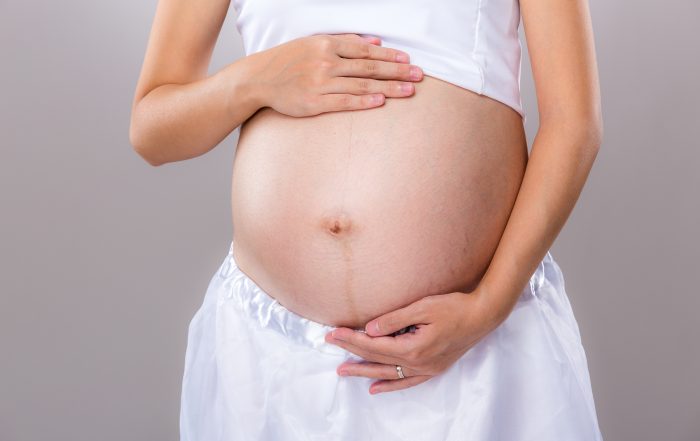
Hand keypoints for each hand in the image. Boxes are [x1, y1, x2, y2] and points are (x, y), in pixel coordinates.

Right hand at [249, 33, 423, 116]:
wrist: (259, 79)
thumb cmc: (288, 61)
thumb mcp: (313, 43)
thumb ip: (344, 42)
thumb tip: (374, 41)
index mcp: (327, 45)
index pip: (365, 50)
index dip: (389, 55)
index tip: (408, 60)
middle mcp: (326, 62)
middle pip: (369, 67)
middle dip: (397, 71)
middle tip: (418, 76)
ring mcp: (321, 83)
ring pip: (361, 85)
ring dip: (388, 88)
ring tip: (409, 91)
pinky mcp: (315, 102)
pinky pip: (344, 102)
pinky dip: (364, 101)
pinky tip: (381, 101)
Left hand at [324, 287, 506, 394]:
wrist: (483, 316)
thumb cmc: (454, 307)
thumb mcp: (422, 307)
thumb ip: (394, 319)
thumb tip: (369, 329)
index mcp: (413, 348)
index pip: (373, 344)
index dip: (351, 338)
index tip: (333, 332)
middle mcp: (418, 363)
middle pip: (377, 358)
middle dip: (352, 351)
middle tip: (330, 343)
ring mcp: (426, 369)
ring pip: (388, 372)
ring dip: (364, 371)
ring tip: (343, 370)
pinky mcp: (433, 368)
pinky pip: (406, 381)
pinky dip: (389, 385)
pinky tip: (375, 388)